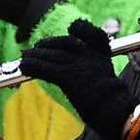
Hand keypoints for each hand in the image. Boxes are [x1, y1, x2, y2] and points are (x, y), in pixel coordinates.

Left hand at [20, 19, 137, 139]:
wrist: (114, 110)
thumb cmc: (111, 103)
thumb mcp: (107, 83)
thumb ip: (94, 75)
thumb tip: (79, 80)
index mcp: (103, 56)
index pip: (94, 34)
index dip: (82, 28)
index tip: (72, 28)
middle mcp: (91, 56)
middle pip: (66, 42)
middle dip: (49, 44)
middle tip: (35, 48)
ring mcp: (79, 65)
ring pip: (52, 55)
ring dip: (35, 55)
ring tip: (24, 58)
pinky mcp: (68, 77)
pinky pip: (45, 68)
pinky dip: (32, 66)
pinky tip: (24, 67)